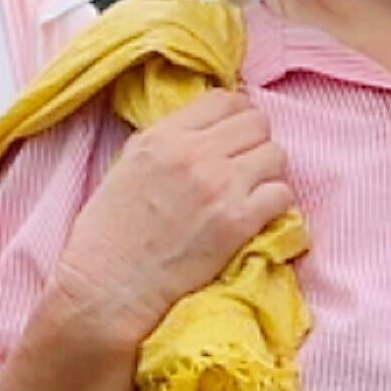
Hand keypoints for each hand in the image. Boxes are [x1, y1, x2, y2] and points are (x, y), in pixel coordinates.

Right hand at [42, 92, 294, 347]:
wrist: (107, 291)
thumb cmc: (107, 237)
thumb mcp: (127, 167)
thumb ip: (168, 142)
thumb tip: (207, 132)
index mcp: (162, 136)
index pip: (225, 99)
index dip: (237, 116)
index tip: (235, 136)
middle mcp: (193, 153)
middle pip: (257, 122)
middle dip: (256, 143)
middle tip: (246, 168)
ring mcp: (219, 186)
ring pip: (276, 155)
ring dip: (268, 174)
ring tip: (252, 194)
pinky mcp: (237, 222)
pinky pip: (282, 195)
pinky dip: (276, 205)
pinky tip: (257, 218)